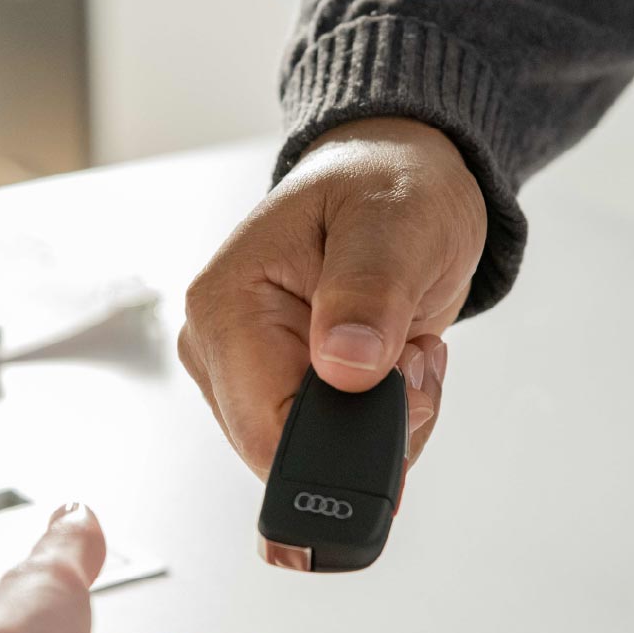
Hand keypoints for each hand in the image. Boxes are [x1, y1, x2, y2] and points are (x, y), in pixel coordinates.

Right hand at [179, 116, 485, 478]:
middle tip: (410, 352)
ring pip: (322, 455)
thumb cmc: (388, 182)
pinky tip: (397, 357)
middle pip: (294, 453)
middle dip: (375, 422)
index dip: (347, 434)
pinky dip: (388, 414)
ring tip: (405, 342)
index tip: (403, 381)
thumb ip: (369, 294)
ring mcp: (250, 375)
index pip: (266, 432)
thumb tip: (346, 366)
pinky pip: (339, 442)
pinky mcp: (284, 388)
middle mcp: (223, 350)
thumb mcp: (395, 222)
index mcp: (225, 307)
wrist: (397, 176)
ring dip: (389, 417)